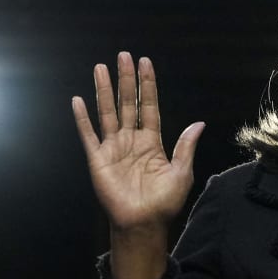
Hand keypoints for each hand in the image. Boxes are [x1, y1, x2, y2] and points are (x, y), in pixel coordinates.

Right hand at [71, 51, 204, 233]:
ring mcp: (113, 148)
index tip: (145, 62)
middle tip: (123, 55)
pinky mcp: (97, 159)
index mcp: (152, 141)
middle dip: (126, 79)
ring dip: (103, 90)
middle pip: (127, 102)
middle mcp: (131, 140)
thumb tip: (199, 123)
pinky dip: (82, 118)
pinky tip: (78, 100)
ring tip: (100, 67)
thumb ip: (185, 146)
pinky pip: (88, 134)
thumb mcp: (181, 172)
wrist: (143, 223)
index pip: (149, 105)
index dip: (147, 84)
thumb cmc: (164, 202)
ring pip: (107, 112)